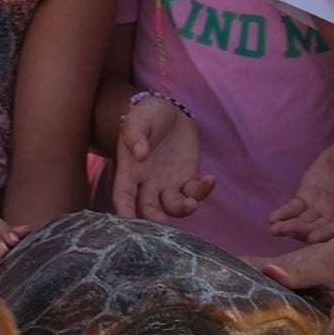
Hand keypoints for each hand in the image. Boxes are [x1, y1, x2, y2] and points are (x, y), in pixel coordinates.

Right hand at [112, 97, 212, 221]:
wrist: (169, 111)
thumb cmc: (146, 116)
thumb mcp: (137, 120)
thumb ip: (134, 135)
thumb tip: (139, 154)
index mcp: (130, 172)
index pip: (123, 197)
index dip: (124, 212)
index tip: (127, 223)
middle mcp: (148, 184)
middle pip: (148, 210)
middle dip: (155, 219)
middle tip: (163, 221)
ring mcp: (169, 184)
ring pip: (173, 207)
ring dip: (182, 209)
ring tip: (191, 203)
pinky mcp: (188, 178)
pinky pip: (195, 192)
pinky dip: (203, 191)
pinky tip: (209, 179)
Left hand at [262, 223, 333, 334]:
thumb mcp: (326, 260)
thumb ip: (296, 273)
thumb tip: (266, 273)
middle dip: (283, 334)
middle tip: (251, 324)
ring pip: (311, 331)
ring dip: (289, 323)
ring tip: (257, 316)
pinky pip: (315, 319)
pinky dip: (298, 313)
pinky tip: (275, 304)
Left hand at [269, 132, 333, 243]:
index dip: (327, 233)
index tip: (313, 238)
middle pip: (320, 228)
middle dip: (303, 231)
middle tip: (287, 231)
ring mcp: (321, 208)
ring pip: (305, 222)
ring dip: (290, 227)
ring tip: (275, 229)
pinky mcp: (307, 199)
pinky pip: (295, 209)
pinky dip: (284, 214)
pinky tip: (272, 218)